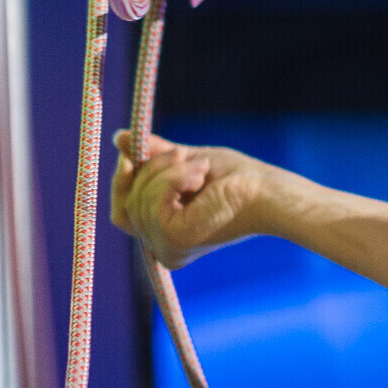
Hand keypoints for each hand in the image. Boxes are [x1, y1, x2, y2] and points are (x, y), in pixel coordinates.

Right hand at [111, 130, 276, 268]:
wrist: (268, 192)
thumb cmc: (238, 180)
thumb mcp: (187, 164)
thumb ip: (155, 156)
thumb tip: (119, 138)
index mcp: (165, 235)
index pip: (122, 214)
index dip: (120, 184)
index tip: (128, 155)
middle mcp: (163, 249)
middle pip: (126, 204)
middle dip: (149, 170)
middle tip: (181, 153)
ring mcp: (166, 248)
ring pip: (140, 198)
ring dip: (168, 171)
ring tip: (201, 167)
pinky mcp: (174, 241)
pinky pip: (154, 201)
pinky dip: (174, 179)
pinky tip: (200, 176)